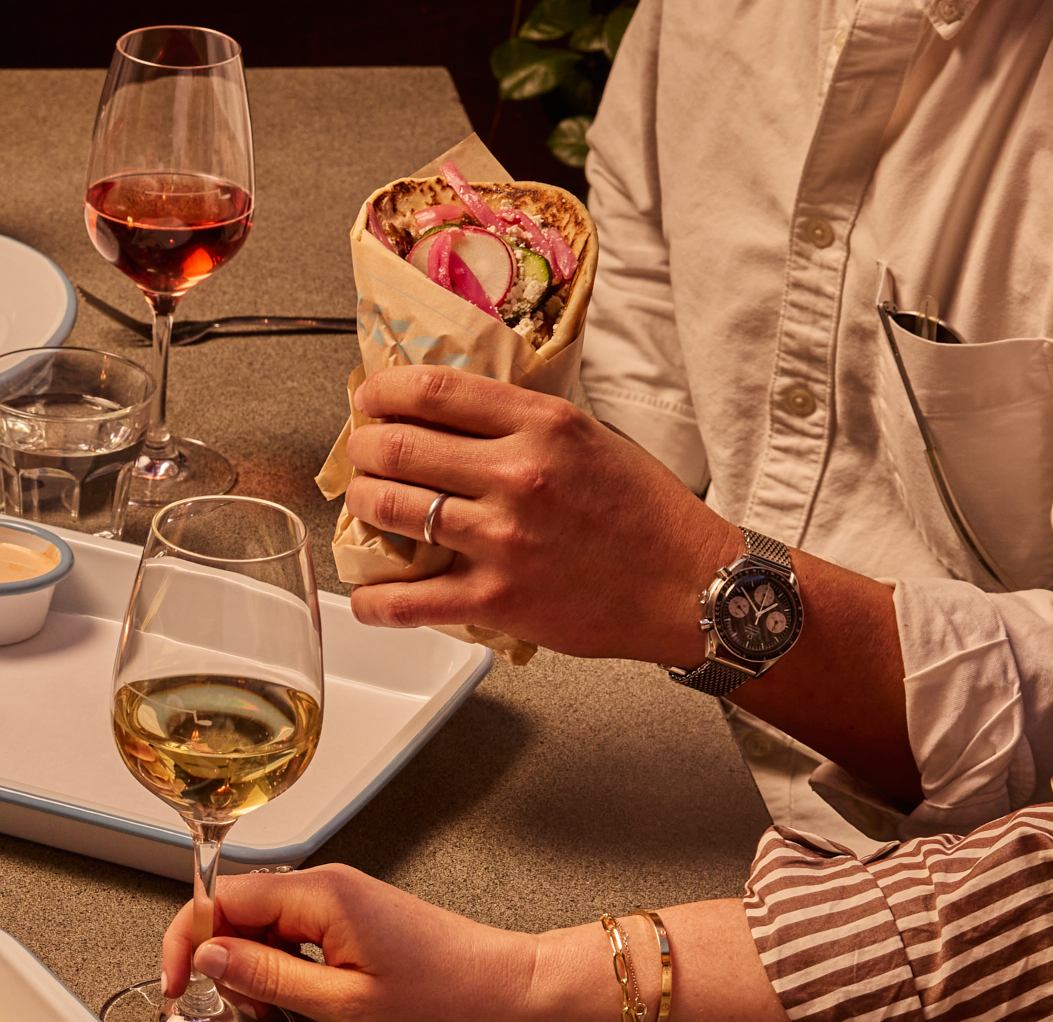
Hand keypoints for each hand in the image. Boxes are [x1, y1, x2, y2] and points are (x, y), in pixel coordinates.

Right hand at [157, 864, 539, 1021]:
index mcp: (319, 896)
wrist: (504, 987)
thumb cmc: (442, 996)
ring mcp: (336, 895)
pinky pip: (289, 928)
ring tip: (272, 1008)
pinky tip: (294, 994)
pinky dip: (277, 961)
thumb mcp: (343, 1003)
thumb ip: (267, 977)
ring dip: (249, 964)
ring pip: (259, 921)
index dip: (187, 941)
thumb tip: (208, 958)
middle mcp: (324, 884)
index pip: (220, 900)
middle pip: (235, 908)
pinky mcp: (348, 911)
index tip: (177, 982)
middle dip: (221, 959)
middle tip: (239, 1008)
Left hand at [340, 366, 736, 663]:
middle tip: (362, 454)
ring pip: (389, 510)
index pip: (435, 390)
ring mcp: (503, 539)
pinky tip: (368, 595)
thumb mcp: (592, 439)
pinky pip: (405, 600)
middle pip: (398, 448)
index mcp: (544, 425)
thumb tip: (454, 416)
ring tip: (366, 504)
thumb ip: (525, 426)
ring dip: (361, 505)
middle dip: (364, 448)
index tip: (369, 400)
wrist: (691, 586)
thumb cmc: (647, 513)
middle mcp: (518, 476)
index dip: (384, 392)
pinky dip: (372, 599)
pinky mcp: (496, 599)